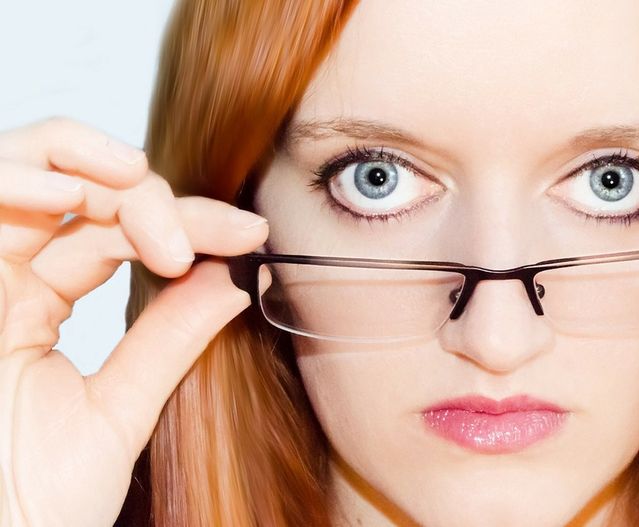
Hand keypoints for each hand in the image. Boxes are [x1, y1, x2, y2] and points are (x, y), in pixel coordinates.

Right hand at [0, 117, 267, 525]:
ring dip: (89, 159)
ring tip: (146, 185)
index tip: (251, 233)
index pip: (115, 235)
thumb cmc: (35, 502)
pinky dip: (24, 173)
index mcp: (34, 306)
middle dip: (155, 196)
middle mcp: (2, 281)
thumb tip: (234, 280)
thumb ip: (168, 339)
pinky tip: (80, 193)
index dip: (187, 224)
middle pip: (80, 194)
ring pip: (26, 168)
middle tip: (223, 229)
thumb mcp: (117, 410)